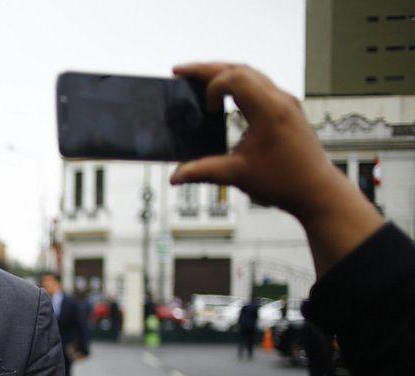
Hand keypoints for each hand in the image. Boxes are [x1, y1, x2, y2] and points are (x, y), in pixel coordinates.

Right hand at [169, 62, 382, 276]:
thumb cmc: (284, 182)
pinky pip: (260, 84)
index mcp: (269, 111)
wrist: (317, 191)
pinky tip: (225, 95)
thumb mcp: (237, 175)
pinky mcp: (288, 109)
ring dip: (224, 74)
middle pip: (240, 69)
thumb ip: (202, 171)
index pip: (235, 78)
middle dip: (208, 69)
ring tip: (200, 80)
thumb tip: (175, 176)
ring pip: (251, 73)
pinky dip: (238, 83)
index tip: (206, 109)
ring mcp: (287, 102)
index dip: (212, 88)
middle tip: (182, 72)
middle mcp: (280, 100)